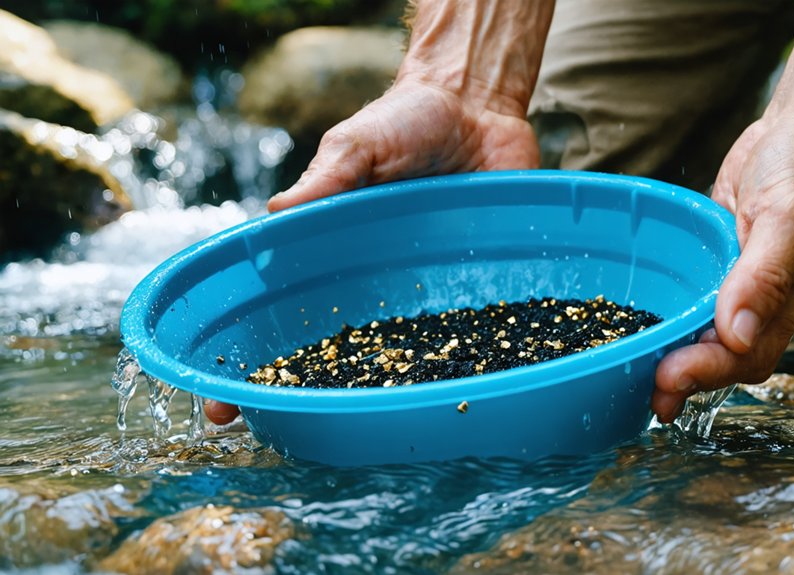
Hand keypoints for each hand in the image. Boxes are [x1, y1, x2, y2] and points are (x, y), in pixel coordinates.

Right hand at [204, 79, 540, 424]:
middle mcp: (371, 280)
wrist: (480, 104)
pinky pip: (466, 331)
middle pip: (334, 350)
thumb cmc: (408, 118)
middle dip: (305, 393)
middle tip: (281, 433)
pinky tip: (454, 395)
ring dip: (381, 393)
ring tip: (362, 430)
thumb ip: (326, 177)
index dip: (247, 359)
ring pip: (399, 354)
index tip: (221, 406)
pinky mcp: (472, 284)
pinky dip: (460, 362)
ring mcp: (421, 288)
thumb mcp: (358, 143)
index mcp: (330, 252)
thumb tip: (273, 215)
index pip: (278, 311)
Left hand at [650, 115, 793, 421]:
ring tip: (637, 375)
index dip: (708, 372)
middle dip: (688, 378)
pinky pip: (696, 298)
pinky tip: (644, 324)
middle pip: (727, 356)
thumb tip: (736, 334)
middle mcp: (766, 300)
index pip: (749, 354)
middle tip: (648, 396)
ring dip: (677, 356)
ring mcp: (740, 281)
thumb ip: (764, 276)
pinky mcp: (719, 260)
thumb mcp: (789, 218)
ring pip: (708, 333)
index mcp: (792, 300)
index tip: (666, 378)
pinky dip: (673, 316)